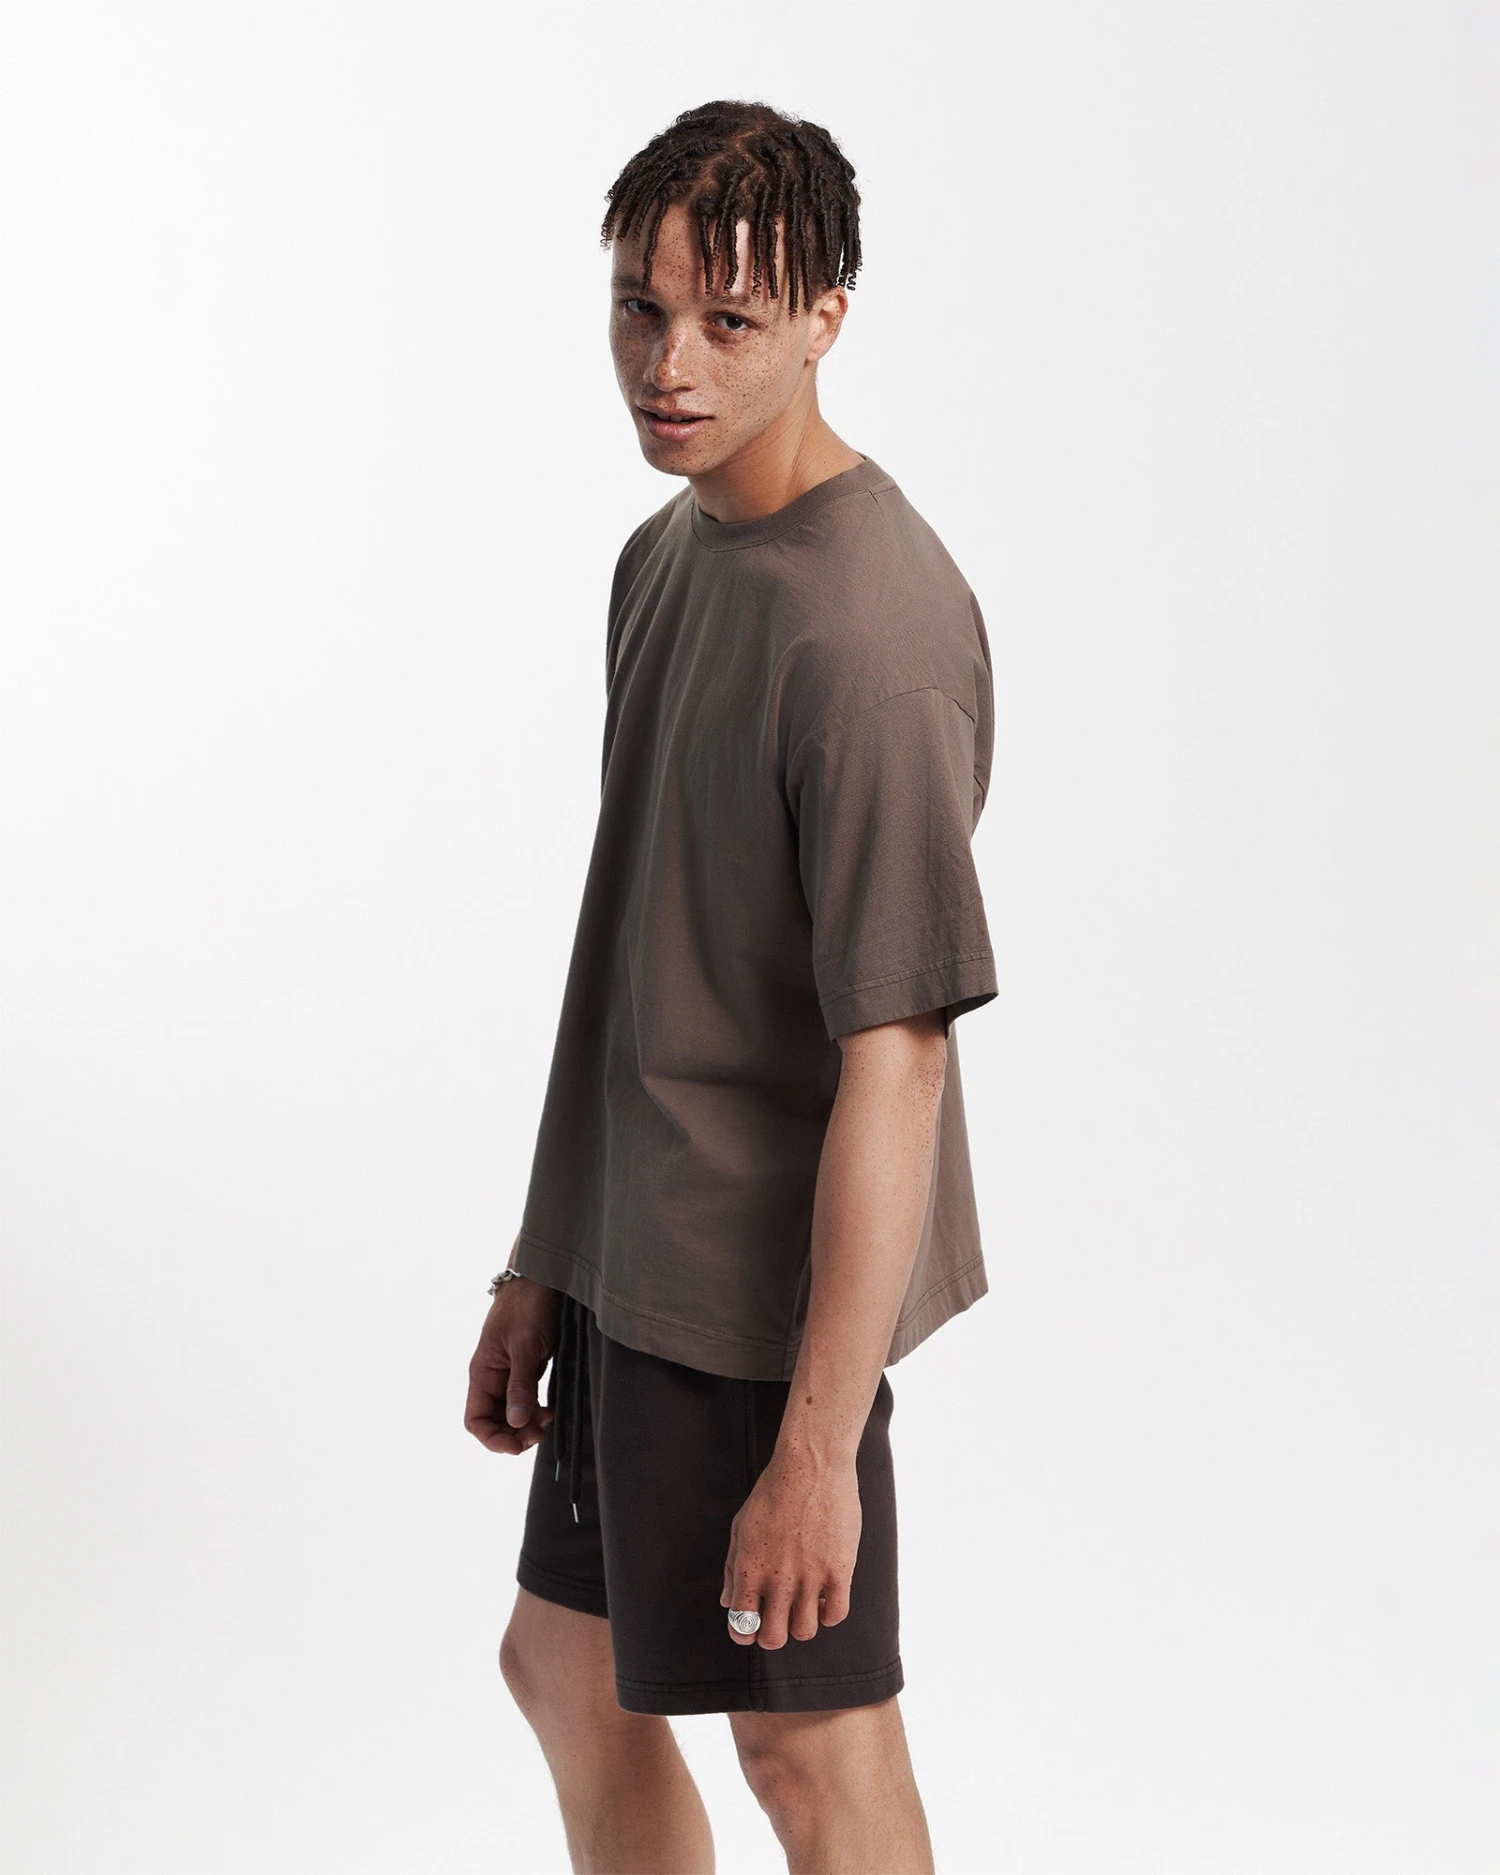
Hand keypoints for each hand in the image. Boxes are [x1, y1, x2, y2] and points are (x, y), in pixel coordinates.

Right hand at [464, 1266, 561, 1454]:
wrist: (542, 1277)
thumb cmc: (527, 1306)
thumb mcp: (524, 1346)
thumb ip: (520, 1385)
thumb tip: (516, 1423)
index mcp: (483, 1373)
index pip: (476, 1419)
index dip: (492, 1438)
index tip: (518, 1446)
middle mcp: (492, 1377)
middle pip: (494, 1421)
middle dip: (514, 1434)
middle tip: (541, 1433)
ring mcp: (510, 1373)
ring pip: (512, 1413)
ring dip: (527, 1424)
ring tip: (549, 1421)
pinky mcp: (527, 1367)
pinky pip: (526, 1399)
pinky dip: (536, 1410)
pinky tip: (550, 1411)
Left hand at [720, 1449, 861, 1648]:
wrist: (811, 1464)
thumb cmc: (773, 1491)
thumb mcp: (741, 1525)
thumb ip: (732, 1567)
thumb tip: (727, 1601)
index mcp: (749, 1568)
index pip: (741, 1626)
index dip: (744, 1634)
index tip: (752, 1625)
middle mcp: (778, 1578)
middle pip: (773, 1638)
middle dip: (773, 1635)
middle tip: (779, 1619)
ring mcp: (810, 1576)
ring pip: (805, 1632)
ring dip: (802, 1624)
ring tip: (804, 1603)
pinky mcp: (840, 1570)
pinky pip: (836, 1614)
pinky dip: (829, 1614)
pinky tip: (825, 1596)